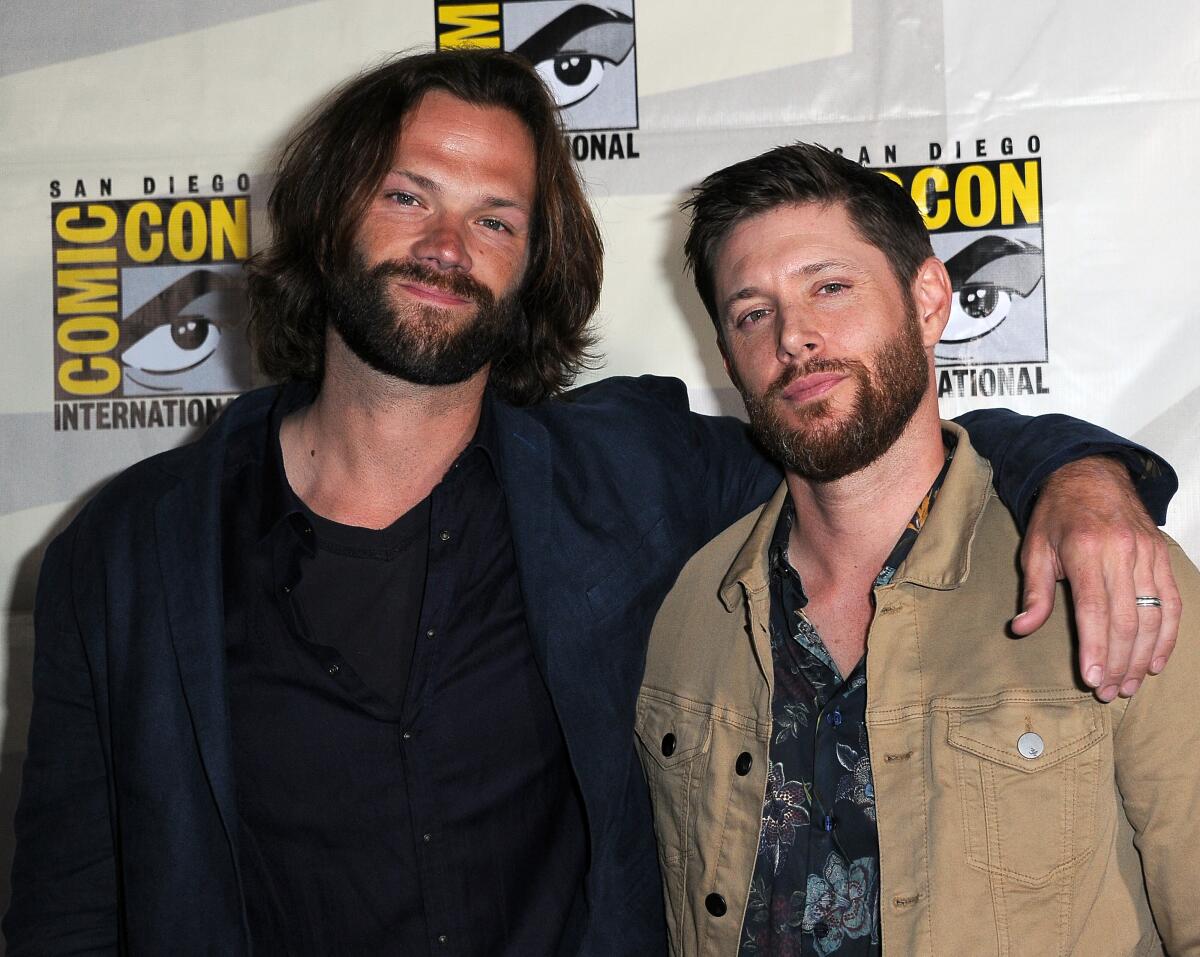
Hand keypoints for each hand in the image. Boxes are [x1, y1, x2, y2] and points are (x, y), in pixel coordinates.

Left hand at [1013, 456, 1180, 700]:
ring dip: (1142, 656)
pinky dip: (1166, 635)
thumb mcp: (1034, 548)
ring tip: (1128, 685)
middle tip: (1108, 693)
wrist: (1091, 474)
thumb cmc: (1057, 515)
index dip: (1095, 648)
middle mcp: (1121, 552)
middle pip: (1126, 619)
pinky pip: (1170, 602)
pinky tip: (1154, 661)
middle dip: (1118, 662)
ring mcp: (1147, 554)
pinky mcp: (1161, 557)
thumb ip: (1034, 592)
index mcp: (1084, 550)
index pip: (1094, 609)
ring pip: (1151, 616)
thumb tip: (1021, 628)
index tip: (1093, 679)